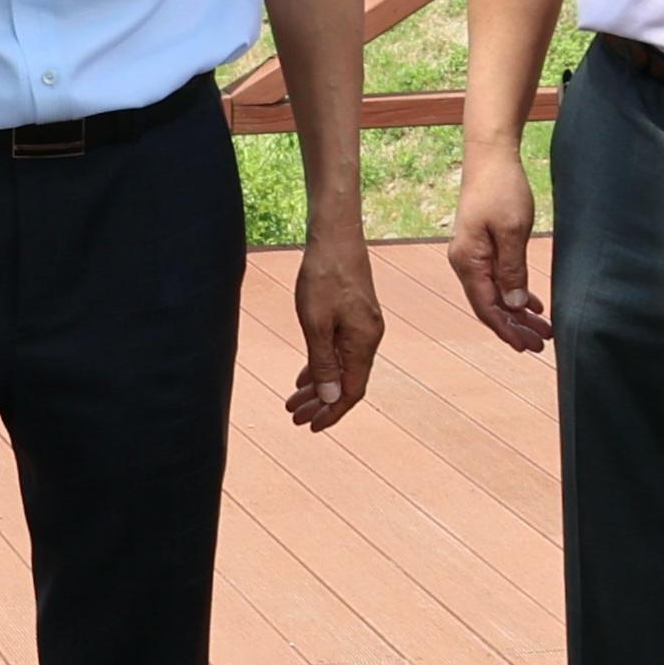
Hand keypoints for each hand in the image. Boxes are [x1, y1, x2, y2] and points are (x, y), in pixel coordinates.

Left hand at [288, 227, 382, 429]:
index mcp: (363, 344)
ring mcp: (363, 327)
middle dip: (320, 404)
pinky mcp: (355, 317)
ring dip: (318, 387)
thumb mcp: (316, 324)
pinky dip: (321, 366)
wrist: (335, 237)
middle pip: (346, 383)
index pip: (351, 392)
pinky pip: (340, 351)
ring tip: (293, 402)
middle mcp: (369, 339)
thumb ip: (323, 363)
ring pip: (341, 368)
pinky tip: (304, 375)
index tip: (310, 427)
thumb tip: (330, 399)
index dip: (331, 412)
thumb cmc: (323, 277)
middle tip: (293, 418)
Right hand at [448, 148, 548, 353]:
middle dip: (515, 327)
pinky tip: (532, 303)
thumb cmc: (502, 189)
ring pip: (496, 294)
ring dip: (517, 313)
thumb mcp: (513, 232)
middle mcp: (465, 263)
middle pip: (490, 306)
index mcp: (468, 262)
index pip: (487, 308)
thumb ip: (512, 270)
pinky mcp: (482, 247)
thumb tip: (513, 305)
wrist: (491, 158)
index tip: (528, 346)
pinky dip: (514, 293)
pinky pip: (497, 279)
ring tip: (542, 328)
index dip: (507, 330)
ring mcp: (472, 255)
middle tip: (542, 343)